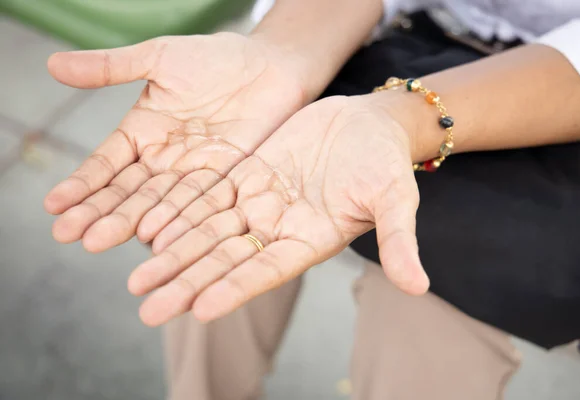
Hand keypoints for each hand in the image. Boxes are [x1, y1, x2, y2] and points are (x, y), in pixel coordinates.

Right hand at [44, 32, 306, 251]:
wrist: (270, 67)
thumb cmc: (216, 58)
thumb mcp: (160, 58)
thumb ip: (113, 67)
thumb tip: (52, 64)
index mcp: (142, 133)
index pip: (105, 164)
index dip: (81, 183)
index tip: (54, 205)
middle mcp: (163, 161)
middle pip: (127, 191)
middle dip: (98, 212)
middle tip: (69, 235)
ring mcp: (194, 174)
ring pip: (159, 204)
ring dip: (131, 224)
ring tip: (101, 242)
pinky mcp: (226, 182)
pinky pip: (200, 205)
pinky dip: (179, 222)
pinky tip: (157, 241)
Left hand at [128, 94, 429, 325]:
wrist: (368, 123)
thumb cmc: (386, 163)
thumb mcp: (396, 198)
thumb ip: (399, 240)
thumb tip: (419, 287)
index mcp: (309, 241)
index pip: (266, 271)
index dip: (234, 288)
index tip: (199, 308)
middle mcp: (278, 228)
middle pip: (225, 259)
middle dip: (187, 282)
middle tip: (147, 307)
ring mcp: (259, 202)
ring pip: (208, 231)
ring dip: (173, 253)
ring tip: (137, 279)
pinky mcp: (246, 174)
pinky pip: (206, 194)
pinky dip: (179, 211)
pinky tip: (149, 227)